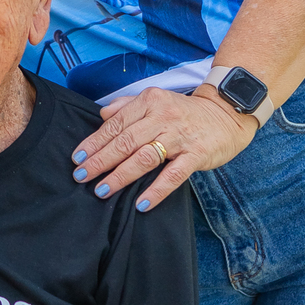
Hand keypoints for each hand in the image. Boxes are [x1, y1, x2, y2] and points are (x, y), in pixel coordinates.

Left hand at [70, 84, 258, 210]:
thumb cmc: (184, 112)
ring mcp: (180, 136)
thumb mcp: (155, 101)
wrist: (227, 113)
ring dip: (121, 176)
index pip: (115, 124)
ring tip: (102, 190)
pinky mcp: (197, 154)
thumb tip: (102, 115)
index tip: (77, 158)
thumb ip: (127, 106)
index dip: (94, 143)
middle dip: (100, 161)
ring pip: (144, 158)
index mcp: (149, 102)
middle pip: (125, 142)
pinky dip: (156, 190)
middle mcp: (162, 117)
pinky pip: (173, 175)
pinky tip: (141, 203)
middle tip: (82, 176)